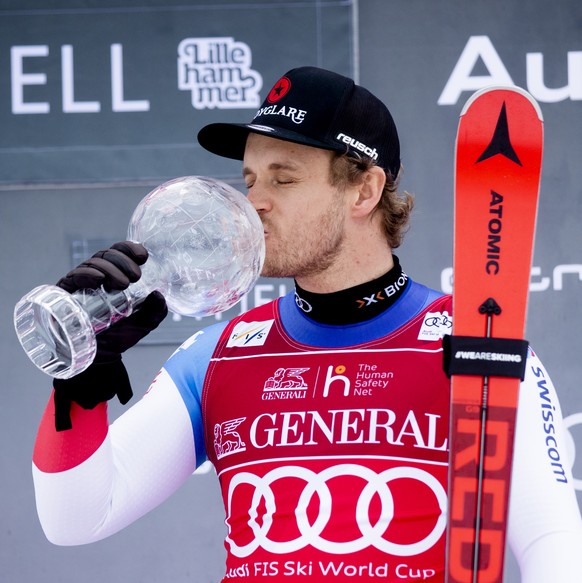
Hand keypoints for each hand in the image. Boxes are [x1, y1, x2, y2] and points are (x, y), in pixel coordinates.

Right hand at [53, 242, 167, 430]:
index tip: (144, 256)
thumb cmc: (115, 339)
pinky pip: (73, 277)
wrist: (95, 362)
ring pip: (92, 263)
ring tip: (123, 284)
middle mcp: (97, 277)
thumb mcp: (141, 326)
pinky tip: (97, 280)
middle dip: (123, 261)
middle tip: (136, 276)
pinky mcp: (64, 294)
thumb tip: (160, 294)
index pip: (120, 254)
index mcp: (115, 278)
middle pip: (107, 255)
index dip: (130, 249)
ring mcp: (80, 284)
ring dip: (109, 269)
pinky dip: (86, 274)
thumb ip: (154, 312)